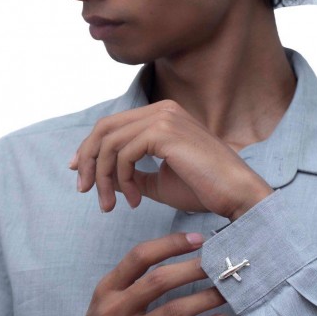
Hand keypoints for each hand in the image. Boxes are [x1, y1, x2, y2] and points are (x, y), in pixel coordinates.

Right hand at [40, 232, 225, 315]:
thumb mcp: (103, 305)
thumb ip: (130, 285)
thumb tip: (173, 263)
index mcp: (107, 290)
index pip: (140, 257)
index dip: (170, 244)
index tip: (197, 239)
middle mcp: (114, 310)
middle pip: (159, 280)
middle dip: (194, 269)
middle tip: (220, 264)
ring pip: (172, 312)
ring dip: (204, 299)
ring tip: (226, 292)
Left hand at [69, 99, 273, 220]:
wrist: (236, 193)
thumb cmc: (204, 189)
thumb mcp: (158, 183)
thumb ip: (133, 176)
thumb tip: (107, 179)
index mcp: (162, 116)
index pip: (114, 125)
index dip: (91, 148)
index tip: (80, 172)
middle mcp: (162, 110)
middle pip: (105, 128)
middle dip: (89, 161)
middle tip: (84, 191)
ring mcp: (164, 118)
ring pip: (110, 142)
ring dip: (104, 177)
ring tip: (109, 205)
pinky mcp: (165, 132)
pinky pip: (125, 154)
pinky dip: (122, 180)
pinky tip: (134, 201)